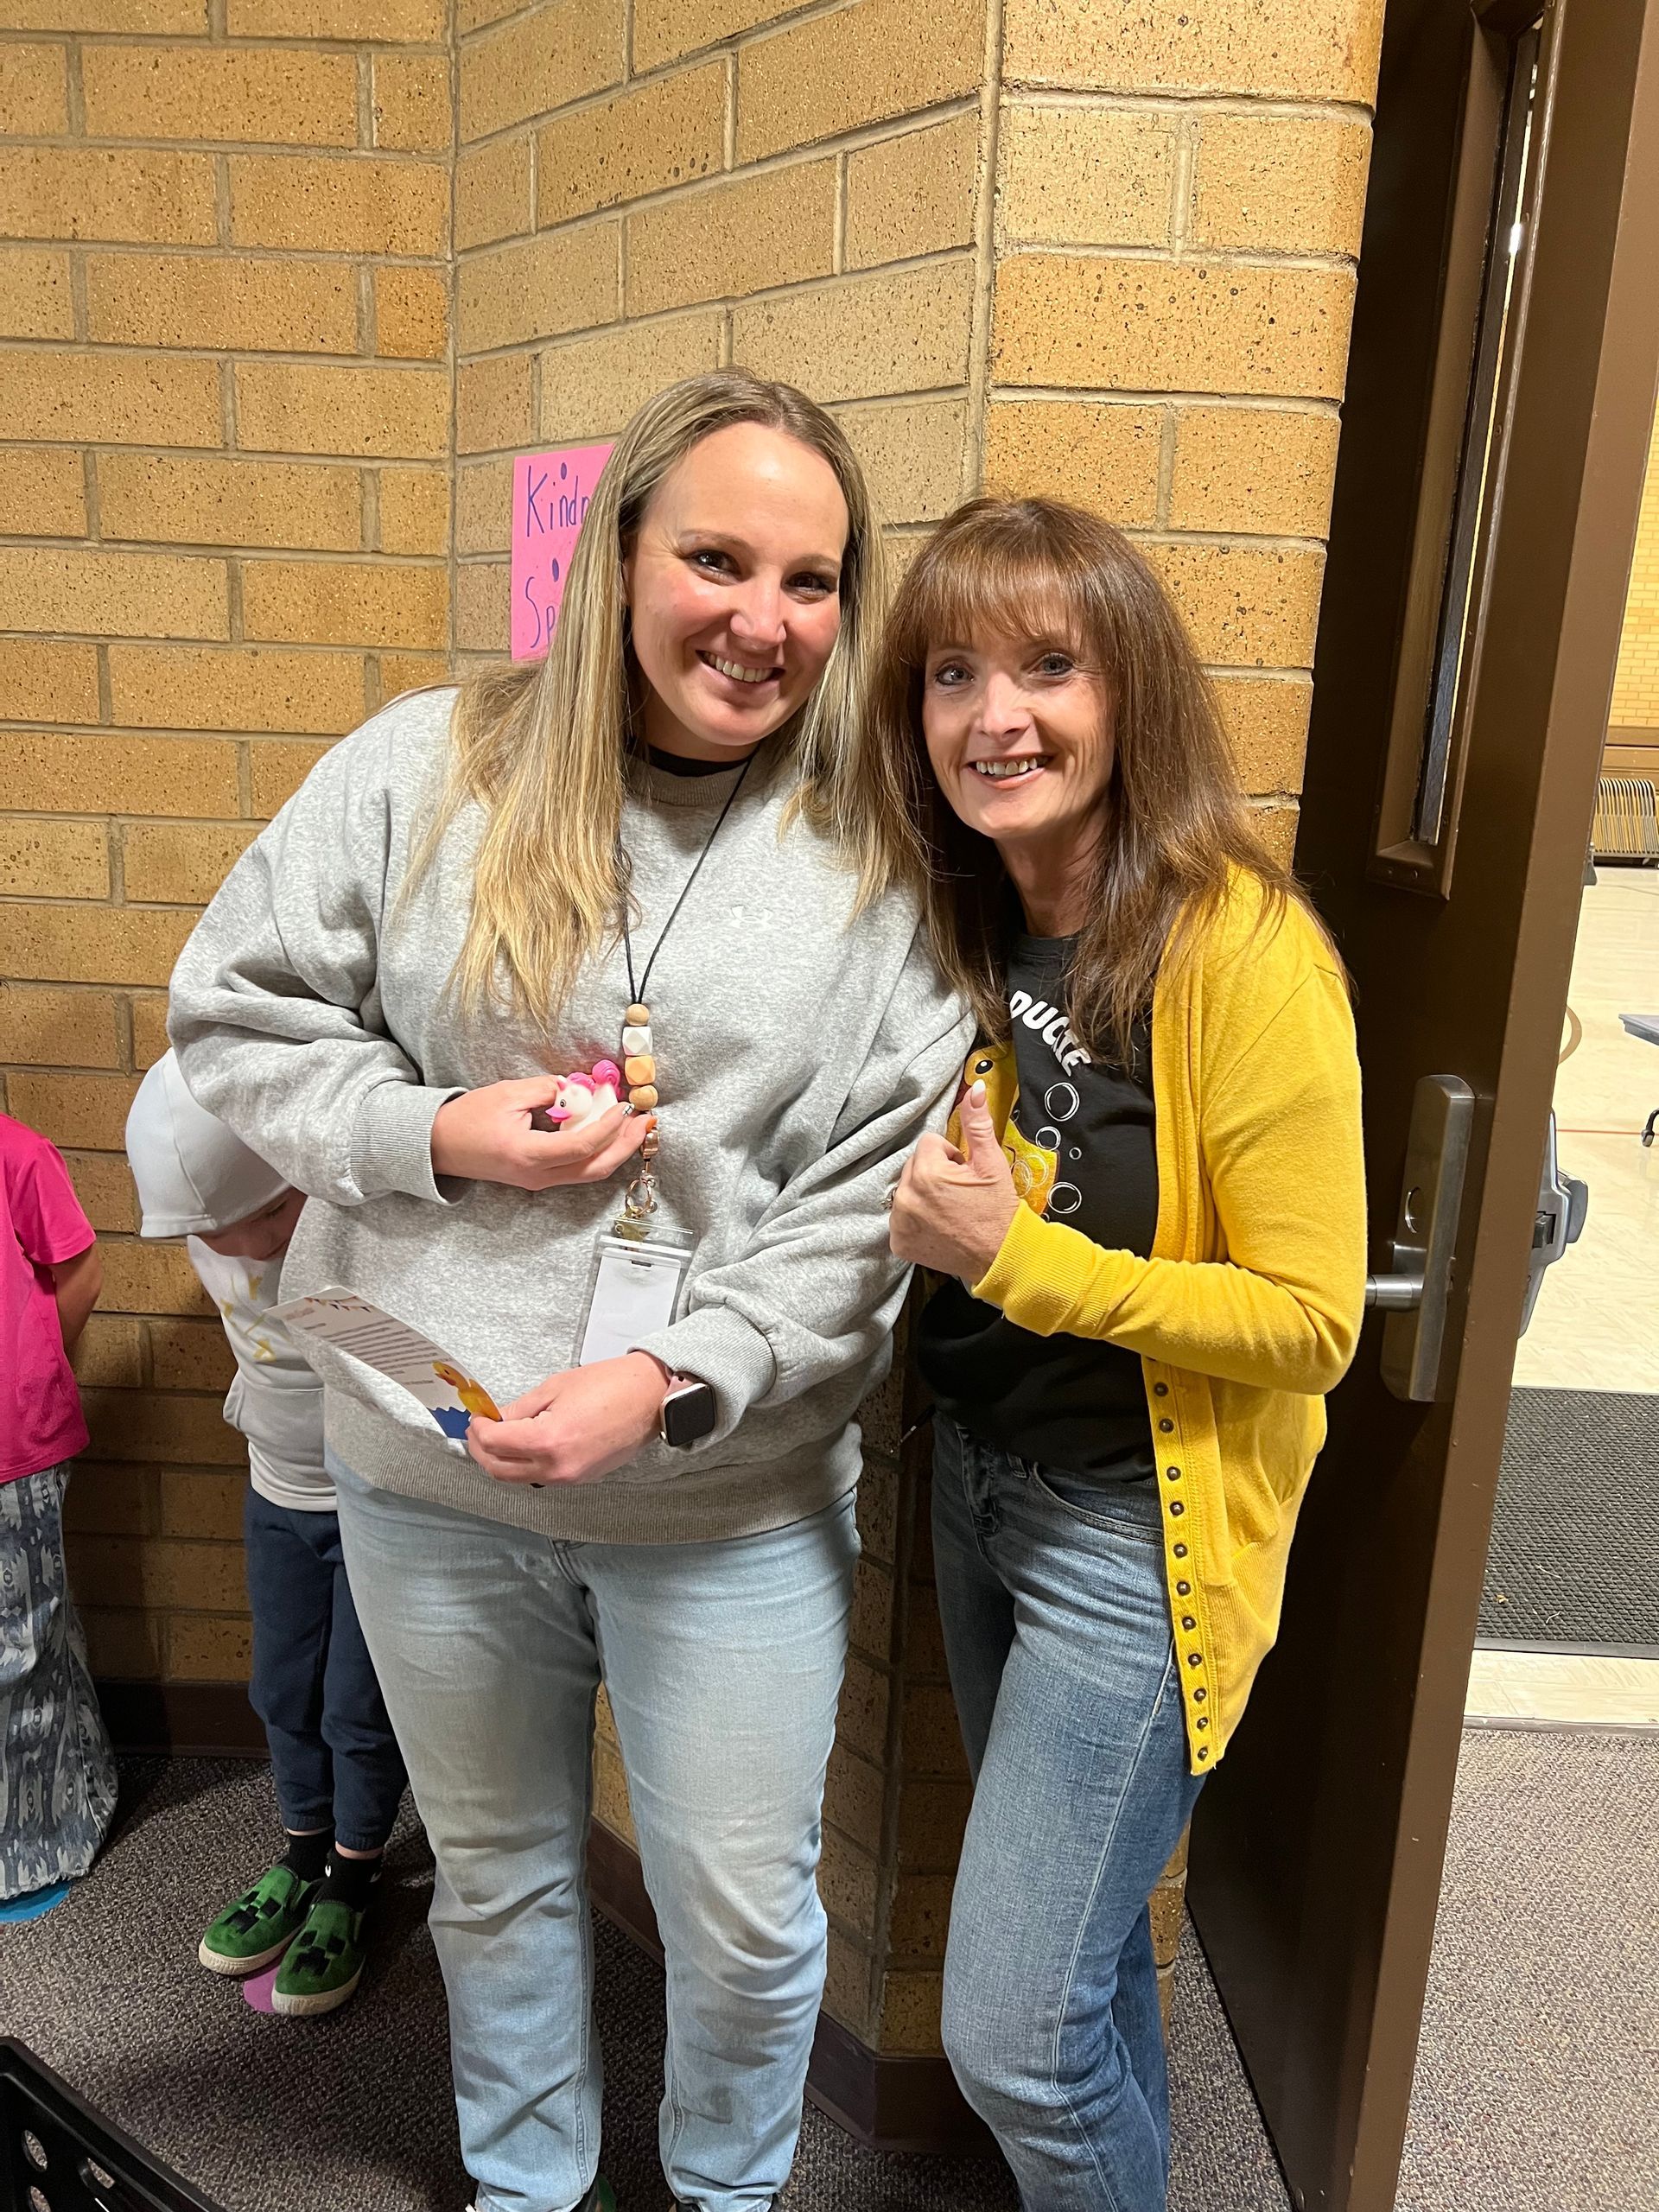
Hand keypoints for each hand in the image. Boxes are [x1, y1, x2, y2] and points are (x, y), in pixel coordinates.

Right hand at [431, 1078, 649, 1191]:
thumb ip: (547, 1090)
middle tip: (646, 1121)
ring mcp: (539, 1181)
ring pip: (590, 1172)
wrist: (438, 1146)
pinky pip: (577, 1170)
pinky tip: (609, 1133)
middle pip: (596, 1168)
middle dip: (626, 1145)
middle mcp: (538, 1176)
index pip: (583, 1144)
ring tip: (635, 1126)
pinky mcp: (538, 1178)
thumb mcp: (507, 1094)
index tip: (625, 1104)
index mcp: (529, 1155)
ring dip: (616, 1150)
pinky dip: (598, 1152)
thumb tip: (579, 1088)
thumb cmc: (468, 1118)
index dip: (610, 1124)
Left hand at [465, 1352, 665, 1485]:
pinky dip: (526, 1464)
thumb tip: (496, 1420)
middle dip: (482, 1450)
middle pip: (500, 1470)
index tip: (477, 1417)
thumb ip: (519, 1409)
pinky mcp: (581, 1479)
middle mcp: (557, 1467)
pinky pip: (542, 1477)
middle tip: (479, 1430)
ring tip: (501, 1435)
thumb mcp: (555, 1387)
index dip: (478, 1430)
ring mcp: (570, 1478)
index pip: (493, 1444)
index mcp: (548, 1441)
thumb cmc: (611, 1385)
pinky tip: (526, 1444)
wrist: (650, 1398)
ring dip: (502, 1460)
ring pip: (519, 1478)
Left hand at [890, 1080, 1019, 1283]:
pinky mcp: (899, 1242)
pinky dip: (916, 1220)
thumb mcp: (991, 1163)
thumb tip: (974, 1090)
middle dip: (934, 1174)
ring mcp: (900, 1222)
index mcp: (927, 1172)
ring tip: (950, 1210)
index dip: (950, 1157)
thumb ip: (977, 1124)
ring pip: (907, 1190)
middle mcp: (907, 1196)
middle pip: (914, 1166)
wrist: (1002, 1256)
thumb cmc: (999, 1210)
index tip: (965, 1174)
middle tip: (960, 1193)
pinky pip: (901, 1218)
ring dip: (924, 1195)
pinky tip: (938, 1227)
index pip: (929, 1144)